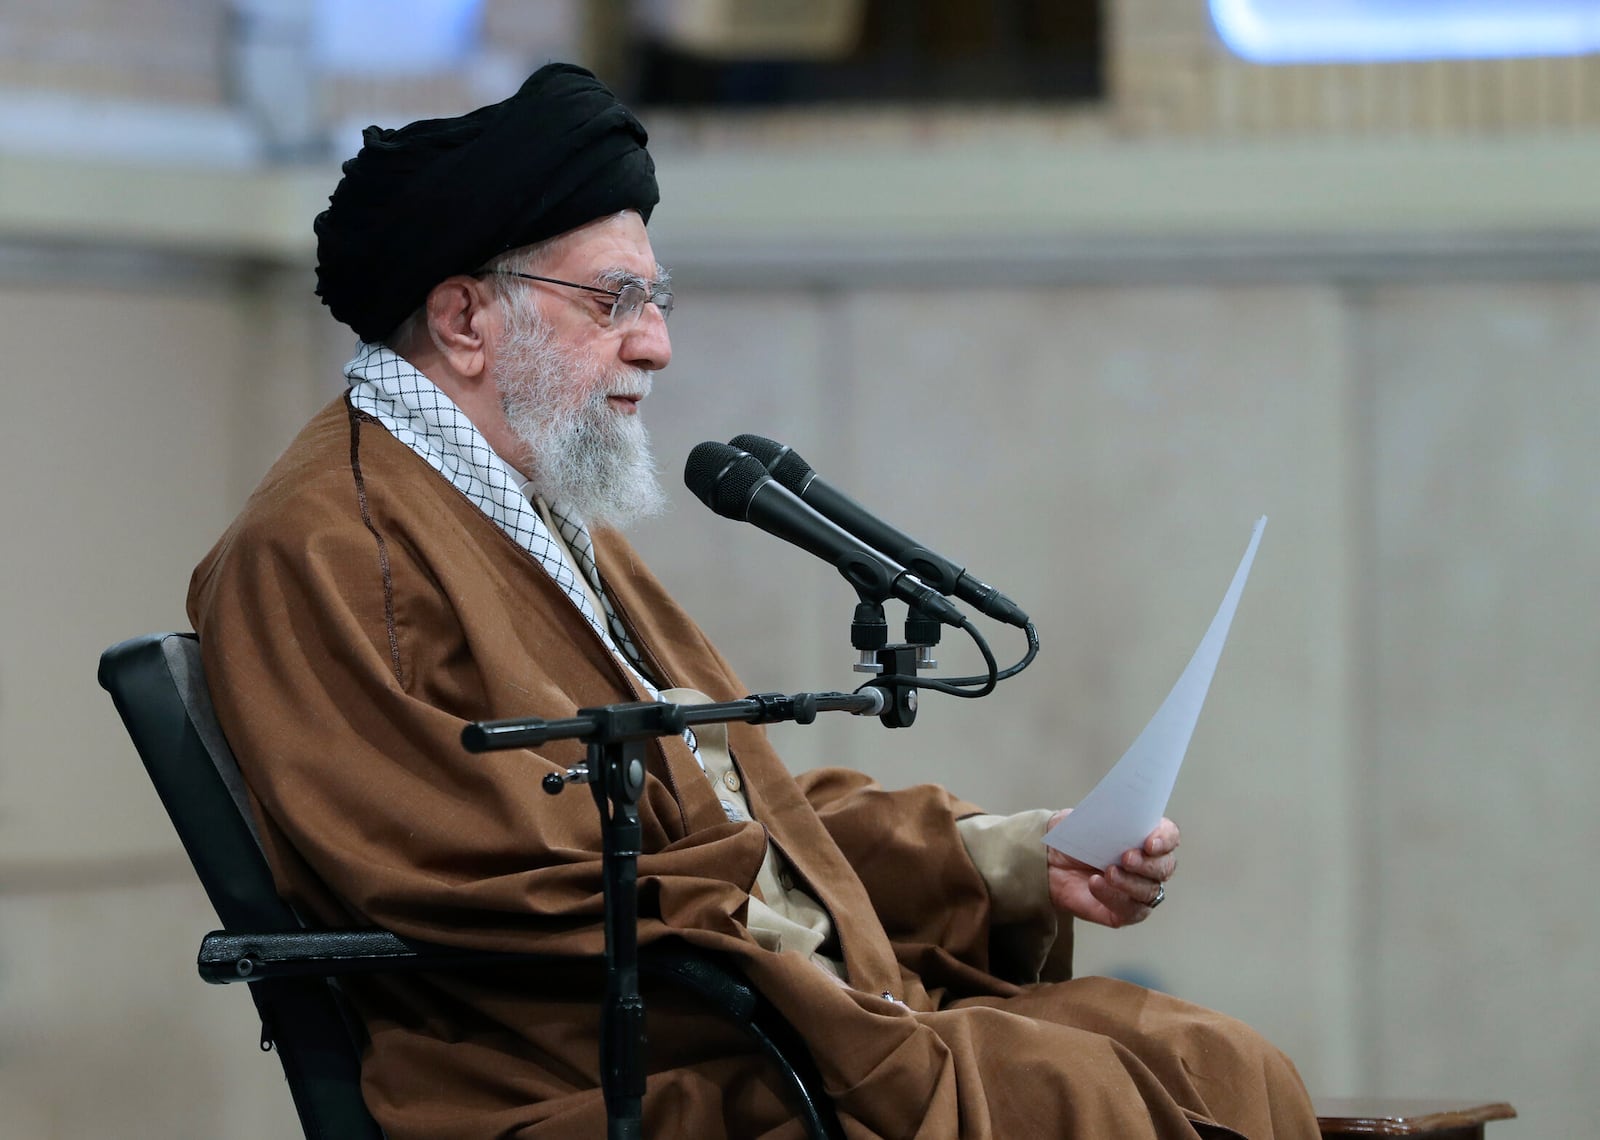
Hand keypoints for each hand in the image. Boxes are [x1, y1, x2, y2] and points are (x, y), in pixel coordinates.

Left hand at [1045, 810, 1178, 928]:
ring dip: (1130, 882)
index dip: (1164, 839)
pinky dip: (1114, 898)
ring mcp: (1137, 890)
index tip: (1149, 842)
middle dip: (1147, 863)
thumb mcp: (1083, 818)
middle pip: (1165, 867)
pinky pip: (1130, 911)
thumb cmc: (1073, 837)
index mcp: (1145, 836)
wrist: (1049, 860)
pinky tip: (1095, 884)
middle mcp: (1148, 865)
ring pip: (1150, 891)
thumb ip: (1104, 816)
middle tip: (1126, 857)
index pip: (1169, 836)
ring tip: (1107, 872)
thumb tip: (1118, 816)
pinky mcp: (1123, 912)